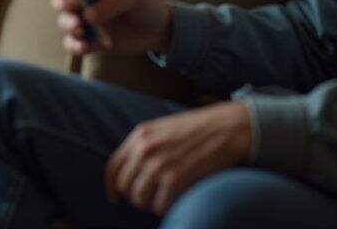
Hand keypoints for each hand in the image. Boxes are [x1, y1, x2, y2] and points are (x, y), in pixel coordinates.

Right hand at [50, 0, 171, 55]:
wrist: (158, 31)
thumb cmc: (147, 5)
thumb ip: (112, 3)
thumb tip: (87, 17)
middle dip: (62, 1)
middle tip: (70, 6)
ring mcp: (86, 20)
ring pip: (65, 21)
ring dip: (68, 23)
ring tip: (80, 27)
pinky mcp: (89, 40)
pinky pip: (74, 43)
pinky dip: (75, 45)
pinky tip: (85, 46)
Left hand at [106, 101, 252, 214]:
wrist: (226, 128)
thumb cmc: (197, 129)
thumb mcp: (162, 128)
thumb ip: (144, 145)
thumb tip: (131, 170)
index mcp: (140, 136)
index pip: (112, 167)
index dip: (110, 186)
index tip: (114, 196)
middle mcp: (145, 150)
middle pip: (124, 186)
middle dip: (134, 196)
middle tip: (147, 197)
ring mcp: (158, 165)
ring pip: (139, 198)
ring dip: (149, 203)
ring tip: (162, 198)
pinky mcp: (175, 179)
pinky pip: (159, 205)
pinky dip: (165, 208)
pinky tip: (174, 200)